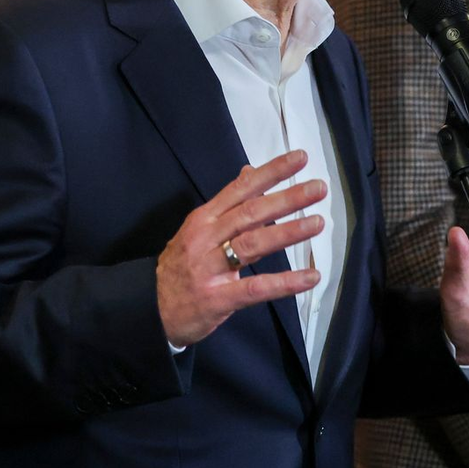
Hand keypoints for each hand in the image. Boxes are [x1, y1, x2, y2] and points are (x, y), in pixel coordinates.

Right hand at [156, 151, 325, 347]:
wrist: (151, 308)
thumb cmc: (181, 265)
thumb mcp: (198, 229)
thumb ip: (227, 204)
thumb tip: (250, 171)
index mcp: (204, 219)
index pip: (240, 189)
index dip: (270, 172)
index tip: (299, 159)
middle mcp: (207, 238)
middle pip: (250, 213)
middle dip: (286, 198)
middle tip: (318, 187)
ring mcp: (211, 268)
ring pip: (253, 244)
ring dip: (287, 232)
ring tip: (317, 222)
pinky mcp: (218, 298)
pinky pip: (256, 288)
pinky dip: (285, 283)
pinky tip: (310, 277)